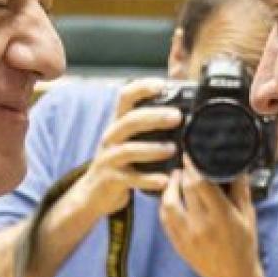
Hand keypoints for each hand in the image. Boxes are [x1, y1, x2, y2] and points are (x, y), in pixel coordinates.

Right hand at [72, 79, 181, 220]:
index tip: (162, 84)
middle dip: (154, 117)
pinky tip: (165, 180)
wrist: (95, 192)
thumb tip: (182, 112)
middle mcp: (112, 136)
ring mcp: (110, 158)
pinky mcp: (112, 179)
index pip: (126, 96)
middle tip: (177, 116)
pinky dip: (148, 179)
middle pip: (130, 120)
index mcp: (119, 122)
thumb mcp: (131, 139)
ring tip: (173, 149)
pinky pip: (131, 178)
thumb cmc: (122, 162)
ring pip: (129, 149)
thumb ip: (150, 127)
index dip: (142, 87)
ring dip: (152, 149)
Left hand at [160, 167, 270, 276]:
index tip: (192, 152)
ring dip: (169, 186)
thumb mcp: (248, 216)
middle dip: (184, 172)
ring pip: (168, 203)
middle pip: (185, 189)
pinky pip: (164, 218)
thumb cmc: (245, 245)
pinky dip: (164, 203)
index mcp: (221, 216)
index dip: (193, 165)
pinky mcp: (177, 243)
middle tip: (186, 162)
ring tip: (176, 177)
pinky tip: (170, 195)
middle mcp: (201, 225)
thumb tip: (234, 162)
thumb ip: (240, 189)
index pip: (201, 183)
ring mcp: (186, 235)